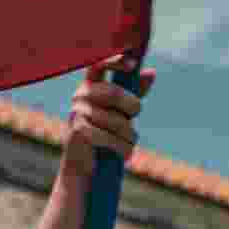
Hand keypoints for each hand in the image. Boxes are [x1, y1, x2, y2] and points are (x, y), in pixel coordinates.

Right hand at [62, 55, 156, 180]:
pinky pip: (109, 137)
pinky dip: (122, 148)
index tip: (132, 64)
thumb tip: (151, 73)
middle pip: (115, 94)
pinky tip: (124, 154)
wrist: (83, 166)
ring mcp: (77, 112)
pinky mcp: (78, 131)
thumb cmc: (104, 135)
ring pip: (116, 121)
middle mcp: (80, 94)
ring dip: (130, 136)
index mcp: (90, 85)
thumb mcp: (120, 111)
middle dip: (132, 107)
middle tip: (135, 117)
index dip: (115, 61)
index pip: (99, 64)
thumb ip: (134, 92)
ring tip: (130, 143)